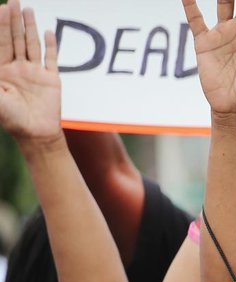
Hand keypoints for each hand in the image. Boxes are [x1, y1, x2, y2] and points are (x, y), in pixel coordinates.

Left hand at [0, 1, 60, 143]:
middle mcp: (16, 69)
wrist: (36, 134)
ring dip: (29, 27)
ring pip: (31, 44)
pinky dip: (51, 45)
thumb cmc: (11, 119)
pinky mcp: (51, 79)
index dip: (0, 25)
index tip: (2, 9)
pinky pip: (51, 59)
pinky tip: (48, 32)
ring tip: (29, 10)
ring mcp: (34, 73)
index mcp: (1, 71)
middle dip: (13, 20)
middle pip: (14, 39)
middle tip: (14, 2)